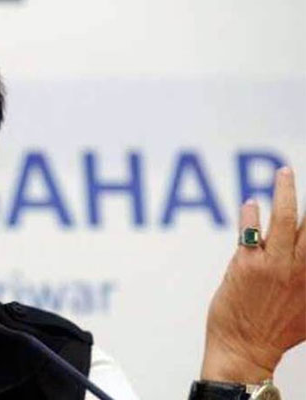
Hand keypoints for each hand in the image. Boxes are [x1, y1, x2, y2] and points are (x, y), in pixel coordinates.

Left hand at [201, 167, 305, 382]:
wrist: (244, 347)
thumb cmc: (276, 331)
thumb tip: (305, 265)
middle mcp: (301, 267)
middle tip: (295, 174)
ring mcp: (274, 264)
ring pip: (286, 218)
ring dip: (285, 191)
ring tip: (284, 173)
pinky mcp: (247, 264)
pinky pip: (251, 231)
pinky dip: (252, 214)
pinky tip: (252, 203)